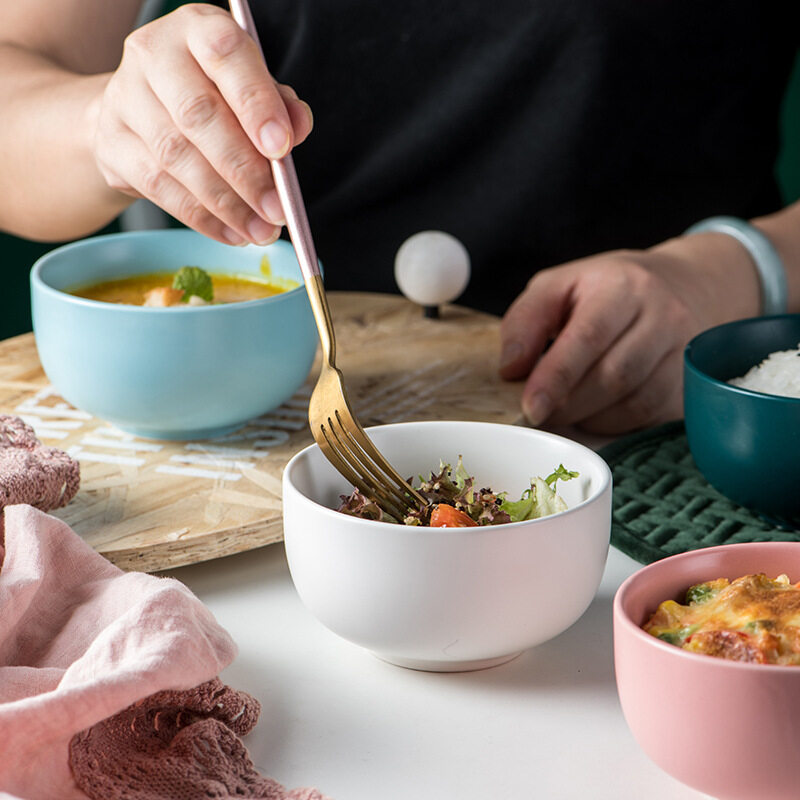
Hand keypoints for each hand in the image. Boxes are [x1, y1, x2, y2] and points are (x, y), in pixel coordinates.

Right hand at [91, 3, 312, 244]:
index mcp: (197, 29)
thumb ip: (279, 105)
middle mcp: (153, 54)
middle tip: (277, 209)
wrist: (138, 110)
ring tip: (260, 231)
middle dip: (244, 170)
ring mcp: (124, 98)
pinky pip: (159, 188)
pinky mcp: (111, 144)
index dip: (255, 103)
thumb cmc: (211, 97)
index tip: (281, 148)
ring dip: (226, 203)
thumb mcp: (250, 89)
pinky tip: (232, 233)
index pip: (225, 55)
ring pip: (177, 157)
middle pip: (198, 115)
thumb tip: (298, 126)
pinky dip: (202, 217)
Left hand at [499, 234, 760, 434]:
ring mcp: (684, 353)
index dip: (557, 377)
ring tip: (563, 410)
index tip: (530, 406)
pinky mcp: (689, 385)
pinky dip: (612, 424)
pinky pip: (648, 418)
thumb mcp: (556, 287)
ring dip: (588, 417)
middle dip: (568, 404)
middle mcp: (663, 316)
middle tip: (538, 413)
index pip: (589, 336)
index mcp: (623, 286)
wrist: (681, 287)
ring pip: (633, 403)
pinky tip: (593, 412)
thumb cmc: (605, 290)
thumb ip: (525, 321)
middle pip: (613, 376)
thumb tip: (511, 369)